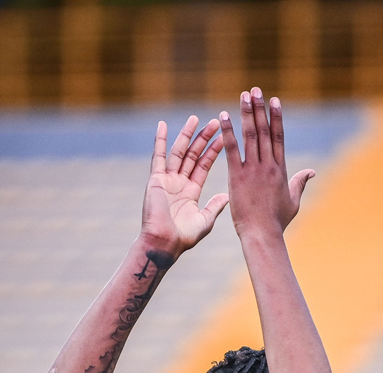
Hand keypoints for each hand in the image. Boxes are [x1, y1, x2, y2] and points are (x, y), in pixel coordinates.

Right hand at [140, 116, 228, 254]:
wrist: (164, 244)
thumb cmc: (183, 237)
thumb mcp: (205, 220)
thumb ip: (215, 206)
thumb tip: (227, 196)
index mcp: (191, 191)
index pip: (204, 165)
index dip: (213, 150)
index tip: (223, 136)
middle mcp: (178, 183)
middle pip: (192, 155)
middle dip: (203, 139)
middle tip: (214, 122)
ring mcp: (166, 179)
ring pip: (178, 152)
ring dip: (187, 135)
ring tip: (196, 119)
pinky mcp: (155, 179)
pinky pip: (158, 157)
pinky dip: (159, 140)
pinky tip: (162, 125)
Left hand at [220, 88, 314, 238]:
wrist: (262, 234)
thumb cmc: (277, 221)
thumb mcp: (293, 201)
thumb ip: (300, 182)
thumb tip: (312, 171)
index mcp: (281, 169)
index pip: (278, 137)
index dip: (276, 117)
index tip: (274, 100)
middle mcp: (268, 165)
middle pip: (264, 131)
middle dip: (260, 108)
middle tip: (255, 89)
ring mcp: (253, 170)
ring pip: (250, 135)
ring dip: (246, 113)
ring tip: (243, 95)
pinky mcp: (237, 177)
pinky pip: (232, 150)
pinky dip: (228, 132)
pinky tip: (223, 116)